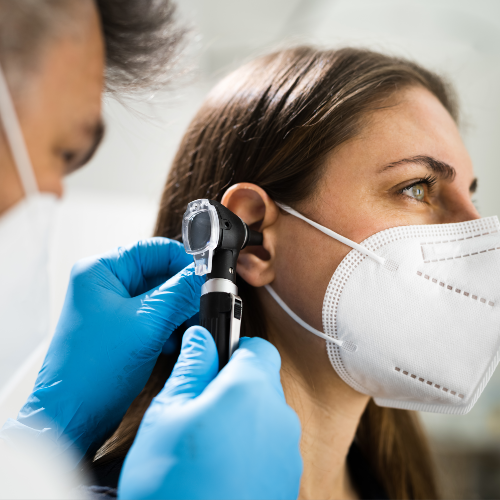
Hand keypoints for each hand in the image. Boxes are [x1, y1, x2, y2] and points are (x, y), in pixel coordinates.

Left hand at [1, 238, 203, 465]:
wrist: (73, 415)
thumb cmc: (92, 371)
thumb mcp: (147, 324)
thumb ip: (180, 294)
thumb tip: (205, 275)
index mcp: (100, 272)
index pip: (153, 250)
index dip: (183, 261)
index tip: (206, 276)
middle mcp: (104, 285)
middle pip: (158, 273)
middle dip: (182, 292)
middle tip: (200, 307)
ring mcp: (112, 307)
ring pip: (160, 296)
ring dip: (178, 312)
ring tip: (186, 329)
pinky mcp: (121, 327)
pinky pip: (154, 316)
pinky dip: (169, 326)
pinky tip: (172, 343)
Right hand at [119, 326, 302, 499]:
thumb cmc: (176, 484)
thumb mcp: (167, 414)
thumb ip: (191, 367)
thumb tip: (202, 337)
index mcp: (251, 390)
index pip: (256, 347)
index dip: (233, 347)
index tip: (213, 359)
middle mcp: (279, 417)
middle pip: (261, 382)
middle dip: (232, 386)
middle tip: (197, 407)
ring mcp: (287, 452)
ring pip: (264, 416)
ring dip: (240, 419)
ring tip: (204, 445)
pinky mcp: (286, 480)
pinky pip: (268, 448)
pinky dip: (249, 448)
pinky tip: (219, 470)